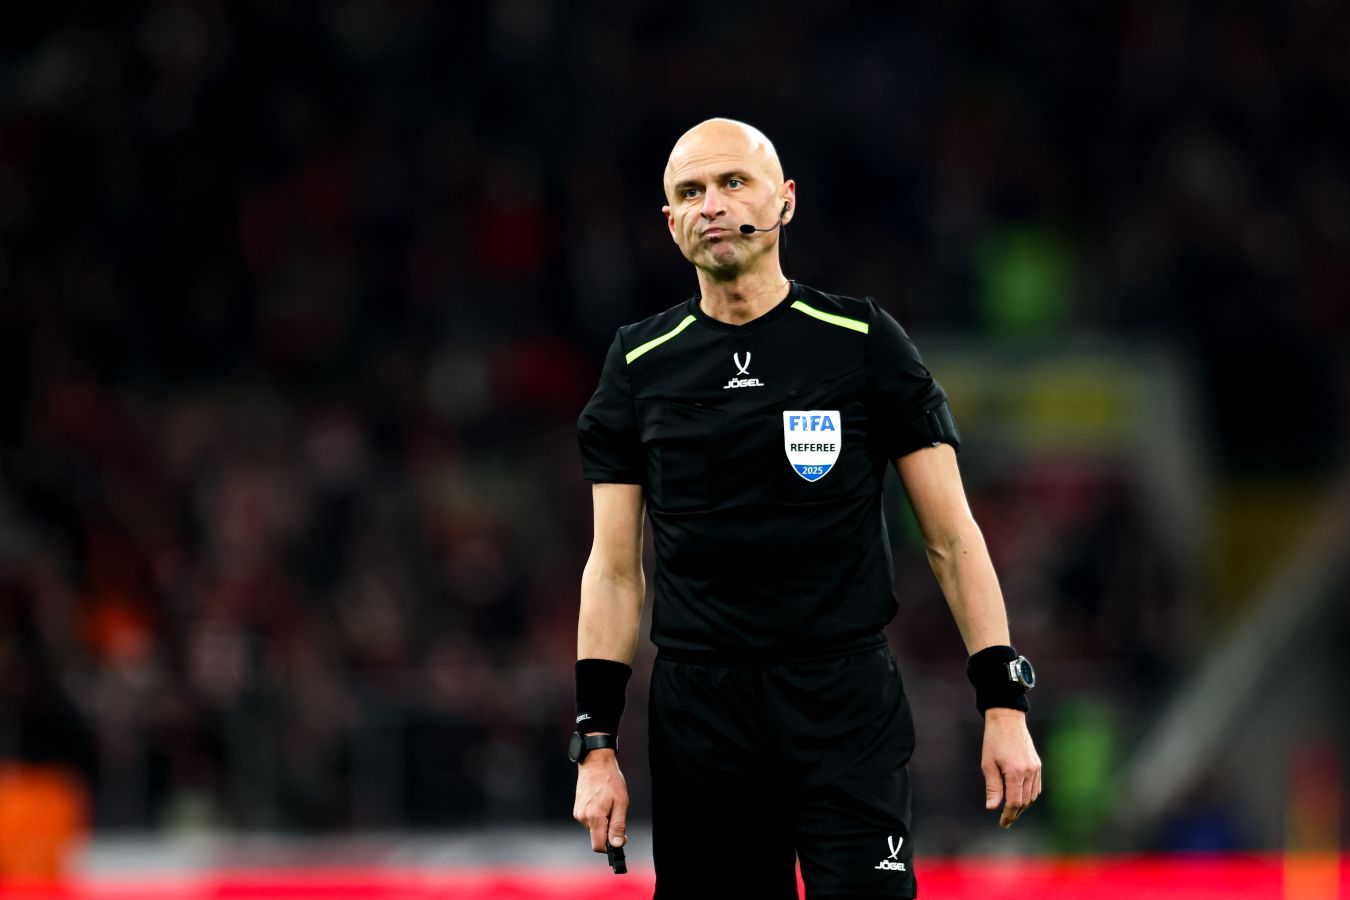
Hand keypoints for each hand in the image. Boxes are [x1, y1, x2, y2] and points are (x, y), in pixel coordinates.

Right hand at [573, 748, 627, 851]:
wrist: (595, 762)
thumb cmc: (610, 780)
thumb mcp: (621, 802)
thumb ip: (618, 825)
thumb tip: (617, 844)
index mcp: (594, 817)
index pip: (598, 845)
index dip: (610, 847)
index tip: (620, 839)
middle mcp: (583, 817)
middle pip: (597, 837)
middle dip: (608, 831)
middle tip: (617, 813)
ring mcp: (578, 813)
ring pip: (594, 828)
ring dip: (603, 822)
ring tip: (609, 804)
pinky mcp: (577, 809)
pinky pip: (589, 820)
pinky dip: (597, 816)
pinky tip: (602, 802)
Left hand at [981, 708, 1041, 827]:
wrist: (1007, 719)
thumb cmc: (993, 741)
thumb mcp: (987, 764)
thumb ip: (992, 787)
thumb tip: (992, 808)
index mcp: (1015, 772)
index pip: (1014, 802)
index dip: (1008, 815)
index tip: (1002, 824)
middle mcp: (1029, 772)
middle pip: (1025, 802)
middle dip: (1015, 813)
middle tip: (1006, 821)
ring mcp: (1036, 768)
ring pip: (1033, 796)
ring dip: (1023, 806)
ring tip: (1012, 812)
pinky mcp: (1038, 764)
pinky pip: (1037, 786)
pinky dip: (1030, 795)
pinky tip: (1021, 798)